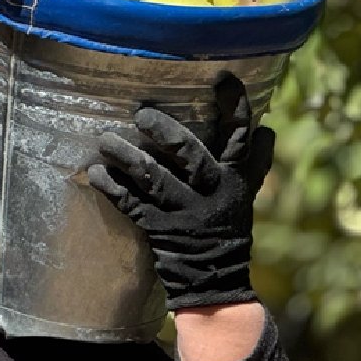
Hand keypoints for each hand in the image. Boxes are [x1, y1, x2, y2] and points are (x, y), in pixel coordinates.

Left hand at [85, 73, 275, 310]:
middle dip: (165, 132)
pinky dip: (111, 187)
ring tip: (105, 140)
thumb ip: (252, 162)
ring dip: (127, 156)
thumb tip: (265, 127)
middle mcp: (212, 193)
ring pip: (153, 177)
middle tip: (142, 113)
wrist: (216, 283)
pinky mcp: (159, 230)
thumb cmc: (227, 228)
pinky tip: (95, 173)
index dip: (235, 106)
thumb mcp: (244, 195)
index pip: (240, 137)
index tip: (222, 78)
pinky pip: (130, 204)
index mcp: (235, 180)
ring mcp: (184, 212)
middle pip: (191, 154)